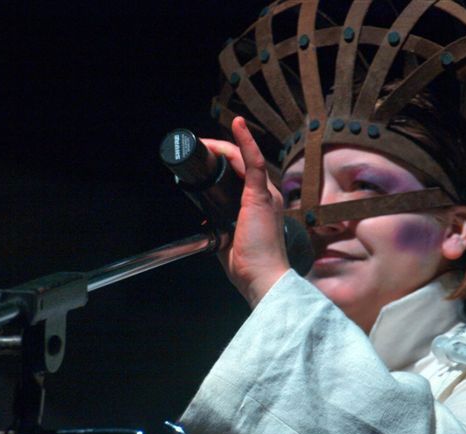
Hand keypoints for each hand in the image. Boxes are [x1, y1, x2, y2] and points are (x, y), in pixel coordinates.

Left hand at [200, 117, 289, 307]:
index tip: (206, 160)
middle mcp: (267, 196)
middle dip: (220, 153)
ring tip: (204, 143)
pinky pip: (253, 161)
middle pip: (242, 164)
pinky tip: (237, 125)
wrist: (262, 276)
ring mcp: (266, 194)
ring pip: (245, 160)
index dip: (225, 163)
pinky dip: (245, 142)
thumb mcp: (230, 241)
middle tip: (199, 149)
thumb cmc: (251, 265)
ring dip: (224, 147)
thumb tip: (207, 223)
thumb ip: (222, 229)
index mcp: (260, 206)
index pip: (244, 175)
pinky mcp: (261, 196)